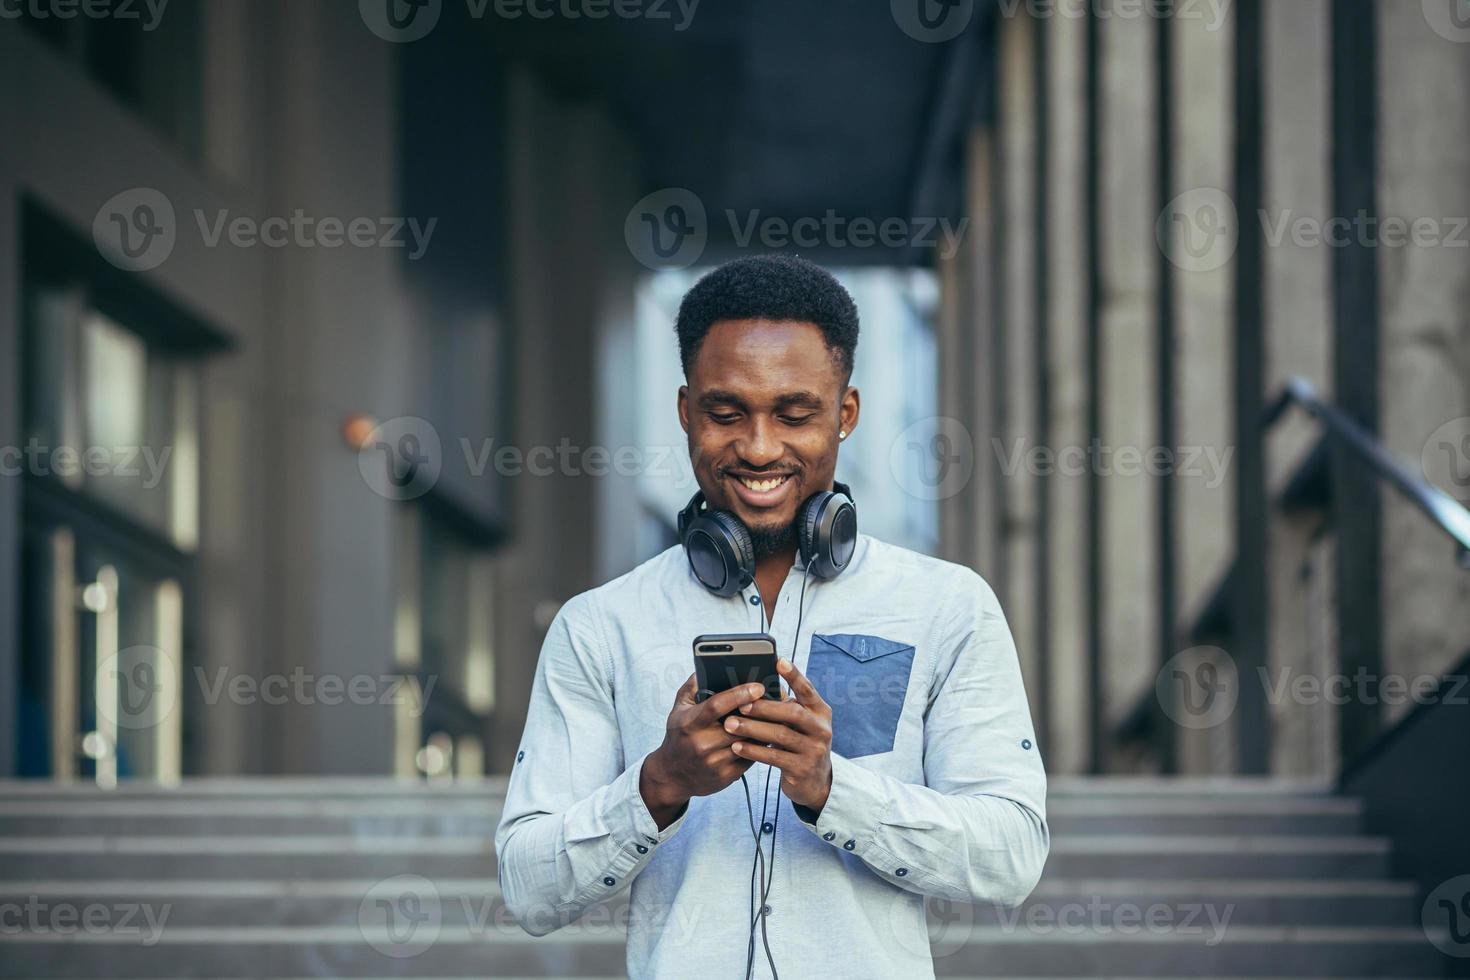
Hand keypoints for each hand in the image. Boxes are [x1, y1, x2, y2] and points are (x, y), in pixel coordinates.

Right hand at [640, 675, 765, 827]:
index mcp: (690, 723)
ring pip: (749, 742)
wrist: (672, 776)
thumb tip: (707, 667)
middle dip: (760, 711)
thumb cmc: (679, 736)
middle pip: (739, 724)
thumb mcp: (678, 709)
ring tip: (780, 714)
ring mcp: (715, 761)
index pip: (717, 705)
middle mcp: (702, 743)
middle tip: (779, 698)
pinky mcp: (726, 776)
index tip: (758, 686)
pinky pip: (751, 757)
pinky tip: (770, 734)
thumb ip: (692, 687)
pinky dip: (761, 745)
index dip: (739, 694)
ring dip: (765, 728)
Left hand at [723, 658, 833, 813]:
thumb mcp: (800, 724)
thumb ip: (786, 707)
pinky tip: (737, 746)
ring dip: (753, 729)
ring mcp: (814, 750)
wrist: (816, 783)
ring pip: (781, 735)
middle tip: (740, 704)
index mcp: (820, 711)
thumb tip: (756, 688)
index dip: (794, 675)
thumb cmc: (800, 744)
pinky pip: (774, 757)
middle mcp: (821, 729)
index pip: (807, 689)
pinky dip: (754, 750)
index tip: (779, 662)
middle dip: (764, 707)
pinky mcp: (802, 769)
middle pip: (792, 712)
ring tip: (730, 725)